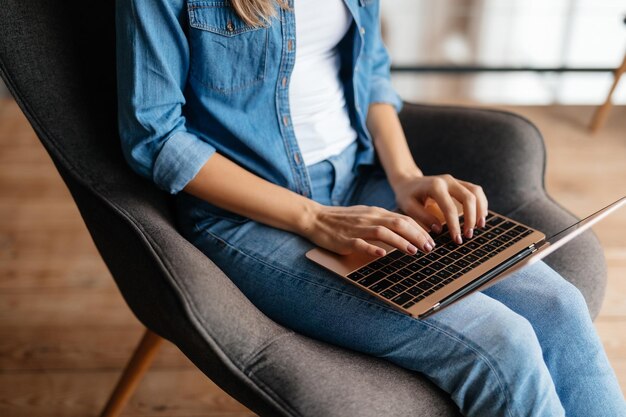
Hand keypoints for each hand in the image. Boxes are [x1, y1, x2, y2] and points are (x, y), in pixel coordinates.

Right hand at [302, 205, 436, 256]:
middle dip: (416, 236)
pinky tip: (381, 255)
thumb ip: (383, 221)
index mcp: (375, 212)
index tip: (431, 240)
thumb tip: (404, 231)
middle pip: (397, 224)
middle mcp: (369, 218)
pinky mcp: (345, 240)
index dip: (419, 229)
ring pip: (382, 232)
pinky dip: (372, 248)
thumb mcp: (365, 216)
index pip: (403, 219)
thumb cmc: (342, 220)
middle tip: (429, 248)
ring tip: (414, 251)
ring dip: (400, 242)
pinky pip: (360, 243)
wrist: (316, 218)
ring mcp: (357, 229)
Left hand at [391, 174, 487, 243]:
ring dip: (480, 209)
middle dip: (471, 218)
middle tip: (468, 235)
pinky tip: (480, 216)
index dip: (455, 225)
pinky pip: (476, 191)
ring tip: (479, 226)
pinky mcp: (459, 183)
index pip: (450, 208)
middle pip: (468, 198)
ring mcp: (455, 180)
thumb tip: (439, 229)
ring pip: (476, 192)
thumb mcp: (408, 206)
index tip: (457, 240)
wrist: (408, 181)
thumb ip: (423, 217)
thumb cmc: (407, 195)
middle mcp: (447, 180)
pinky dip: (481, 203)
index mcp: (435, 186)